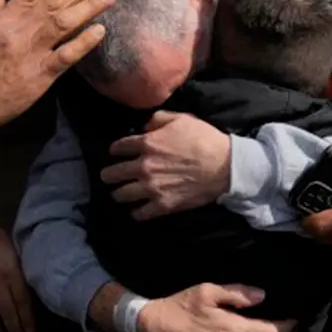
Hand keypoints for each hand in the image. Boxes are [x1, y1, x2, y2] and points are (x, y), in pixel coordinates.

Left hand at [101, 111, 230, 220]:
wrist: (224, 166)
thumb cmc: (204, 139)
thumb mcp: (181, 119)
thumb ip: (158, 119)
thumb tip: (145, 126)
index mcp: (147, 144)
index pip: (119, 147)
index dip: (115, 149)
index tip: (116, 152)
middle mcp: (144, 166)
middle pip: (113, 174)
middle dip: (108, 175)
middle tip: (107, 177)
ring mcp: (152, 188)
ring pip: (121, 195)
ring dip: (118, 194)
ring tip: (119, 194)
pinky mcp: (163, 205)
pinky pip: (140, 213)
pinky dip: (136, 213)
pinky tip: (136, 211)